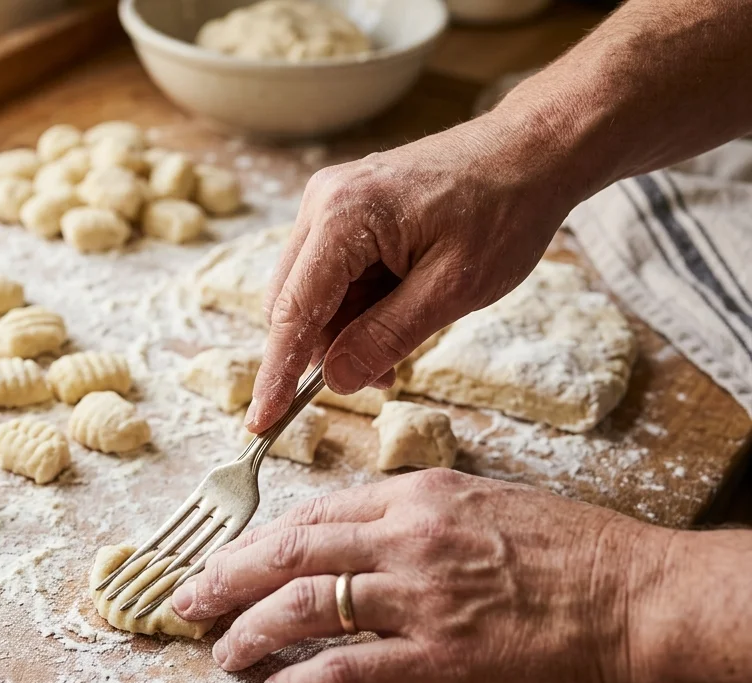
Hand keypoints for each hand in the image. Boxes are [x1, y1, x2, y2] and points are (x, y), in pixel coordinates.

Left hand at [170, 469, 672, 682]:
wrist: (636, 598)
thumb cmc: (571, 550)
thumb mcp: (485, 501)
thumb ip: (417, 512)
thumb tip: (360, 530)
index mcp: (417, 494)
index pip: (312, 512)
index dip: (257, 539)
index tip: (228, 558)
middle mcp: (406, 537)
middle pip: (287, 551)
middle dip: (225, 577)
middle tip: (187, 599)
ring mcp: (418, 598)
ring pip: (302, 606)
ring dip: (248, 631)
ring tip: (222, 653)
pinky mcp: (437, 660)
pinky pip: (344, 670)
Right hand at [247, 117, 582, 432]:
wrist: (530, 152)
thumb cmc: (504, 210)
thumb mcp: (453, 288)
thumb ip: (387, 336)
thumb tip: (334, 380)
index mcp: (344, 216)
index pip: (293, 311)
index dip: (276, 374)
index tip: (261, 422)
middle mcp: (322, 203)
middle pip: (290, 304)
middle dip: (324, 353)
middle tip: (381, 379)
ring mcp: (329, 203)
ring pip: (308, 295)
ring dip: (343, 332)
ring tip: (400, 344)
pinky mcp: (343, 211)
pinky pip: (328, 276)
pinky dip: (353, 308)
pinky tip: (394, 313)